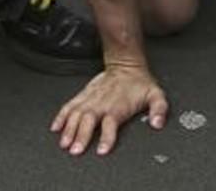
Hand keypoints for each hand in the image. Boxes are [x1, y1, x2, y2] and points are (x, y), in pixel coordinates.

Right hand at [50, 64, 168, 155]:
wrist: (126, 65)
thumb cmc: (139, 83)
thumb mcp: (156, 95)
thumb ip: (159, 109)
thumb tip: (158, 123)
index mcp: (118, 106)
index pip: (111, 123)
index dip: (106, 137)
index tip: (102, 149)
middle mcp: (102, 103)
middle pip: (89, 121)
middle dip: (81, 136)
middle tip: (76, 150)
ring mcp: (91, 99)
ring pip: (76, 114)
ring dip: (69, 129)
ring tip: (64, 142)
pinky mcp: (83, 95)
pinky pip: (69, 106)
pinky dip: (61, 116)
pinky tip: (56, 127)